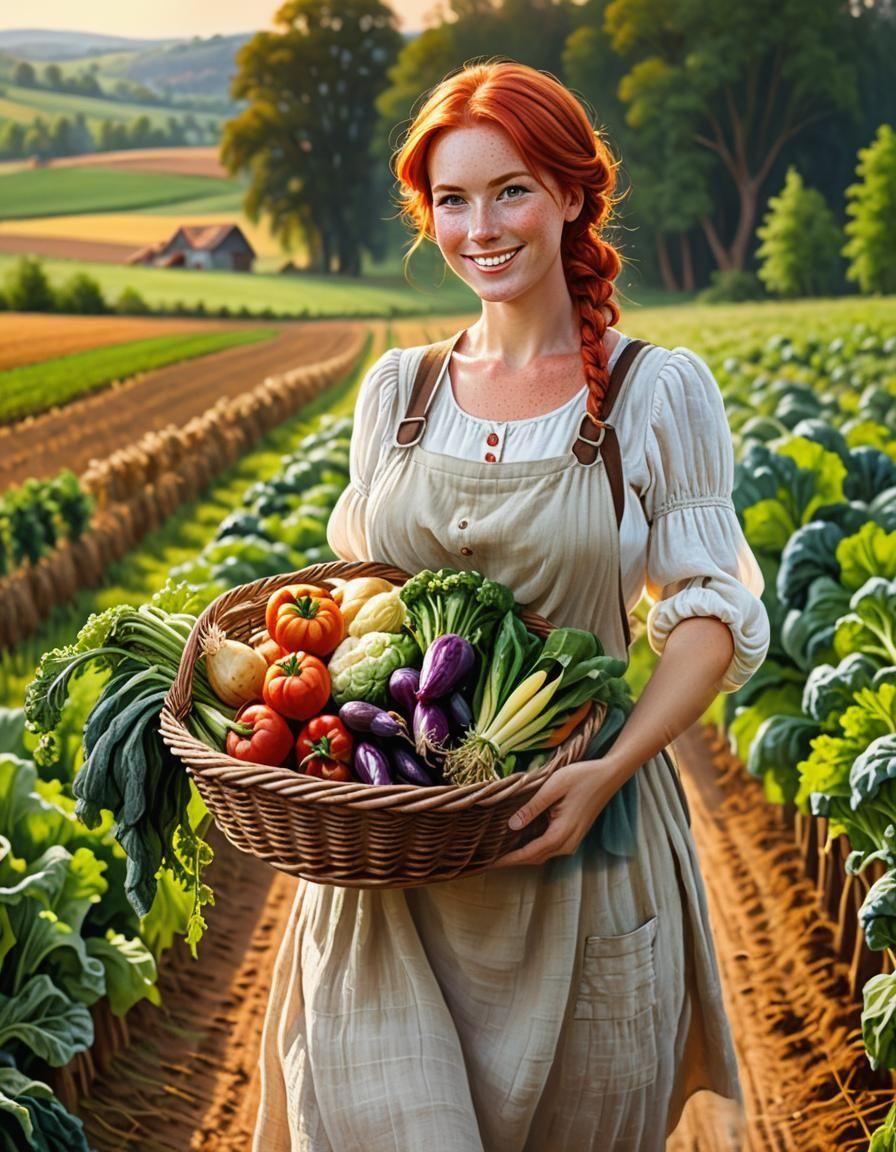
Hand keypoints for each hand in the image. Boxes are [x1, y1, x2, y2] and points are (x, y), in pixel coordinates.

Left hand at [491, 758, 627, 867]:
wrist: (609, 775)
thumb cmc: (581, 777)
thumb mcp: (553, 787)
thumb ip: (532, 807)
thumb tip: (511, 825)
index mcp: (561, 834)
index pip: (529, 854)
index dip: (508, 859)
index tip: (489, 863)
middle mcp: (567, 843)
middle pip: (534, 858)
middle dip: (512, 859)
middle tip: (488, 856)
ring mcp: (572, 840)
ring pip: (542, 853)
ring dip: (522, 853)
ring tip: (499, 847)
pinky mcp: (573, 834)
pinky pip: (549, 846)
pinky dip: (532, 846)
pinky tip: (519, 837)